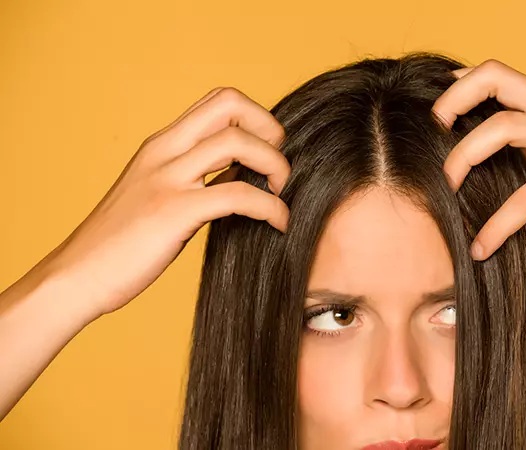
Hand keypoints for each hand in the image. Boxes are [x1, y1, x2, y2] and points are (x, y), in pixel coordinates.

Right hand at [42, 87, 290, 316]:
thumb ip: (196, 177)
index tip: (267, 153)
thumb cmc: (122, 242)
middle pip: (230, 103)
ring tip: (281, 195)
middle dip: (270, 129)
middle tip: (277, 169)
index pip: (218, 100)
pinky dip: (271, 208)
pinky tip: (280, 225)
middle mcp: (164, 152)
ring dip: (275, 166)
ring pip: (238, 143)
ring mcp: (167, 179)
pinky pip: (238, 196)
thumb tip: (244, 174)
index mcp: (161, 144)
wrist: (78, 276)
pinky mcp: (173, 212)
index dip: (255, 118)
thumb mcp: (158, 193)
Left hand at [432, 59, 525, 260]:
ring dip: (462, 158)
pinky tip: (482, 248)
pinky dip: (497, 225)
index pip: (504, 77)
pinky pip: (525, 197)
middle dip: (454, 99)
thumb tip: (503, 167)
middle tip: (432, 132)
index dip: (466, 84)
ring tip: (445, 189)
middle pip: (497, 78)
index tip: (440, 108)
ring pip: (501, 128)